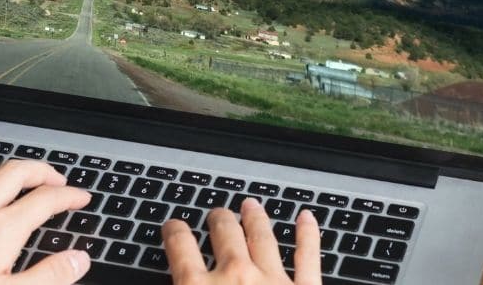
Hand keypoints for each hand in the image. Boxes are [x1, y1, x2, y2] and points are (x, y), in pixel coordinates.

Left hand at [0, 160, 92, 284]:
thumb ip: (48, 277)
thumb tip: (77, 261)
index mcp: (0, 230)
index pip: (46, 200)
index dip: (69, 197)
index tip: (80, 198)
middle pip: (17, 172)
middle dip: (43, 171)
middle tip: (57, 181)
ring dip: (9, 172)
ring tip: (20, 181)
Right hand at [163, 198, 321, 284]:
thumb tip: (178, 279)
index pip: (180, 249)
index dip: (175, 233)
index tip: (174, 225)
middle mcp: (235, 277)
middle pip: (225, 236)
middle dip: (220, 220)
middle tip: (218, 212)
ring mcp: (272, 281)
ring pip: (262, 239)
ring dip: (256, 219)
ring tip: (252, 205)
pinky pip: (308, 258)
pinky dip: (308, 235)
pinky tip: (307, 218)